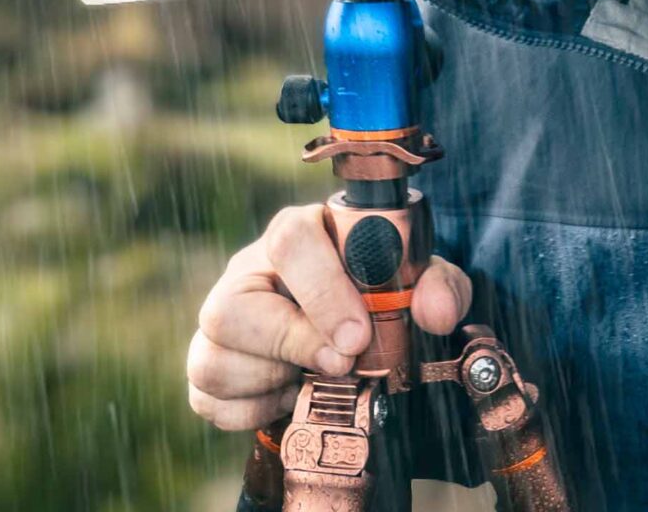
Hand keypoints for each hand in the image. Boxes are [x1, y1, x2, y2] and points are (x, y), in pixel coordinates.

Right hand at [184, 204, 474, 431]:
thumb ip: (439, 287)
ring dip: (270, 382)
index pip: (288, 241)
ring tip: (310, 378)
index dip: (322, 291)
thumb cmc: (381, 299)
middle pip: (228, 308)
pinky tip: (288, 396)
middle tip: (339, 365)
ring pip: (212, 360)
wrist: (354, 335)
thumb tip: (435, 312)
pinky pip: (207, 399)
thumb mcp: (421, 285)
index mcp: (297, 236)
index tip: (358, 335)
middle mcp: (247, 274)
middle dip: (289, 345)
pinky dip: (253, 410)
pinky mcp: (207, 366)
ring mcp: (221, 322)